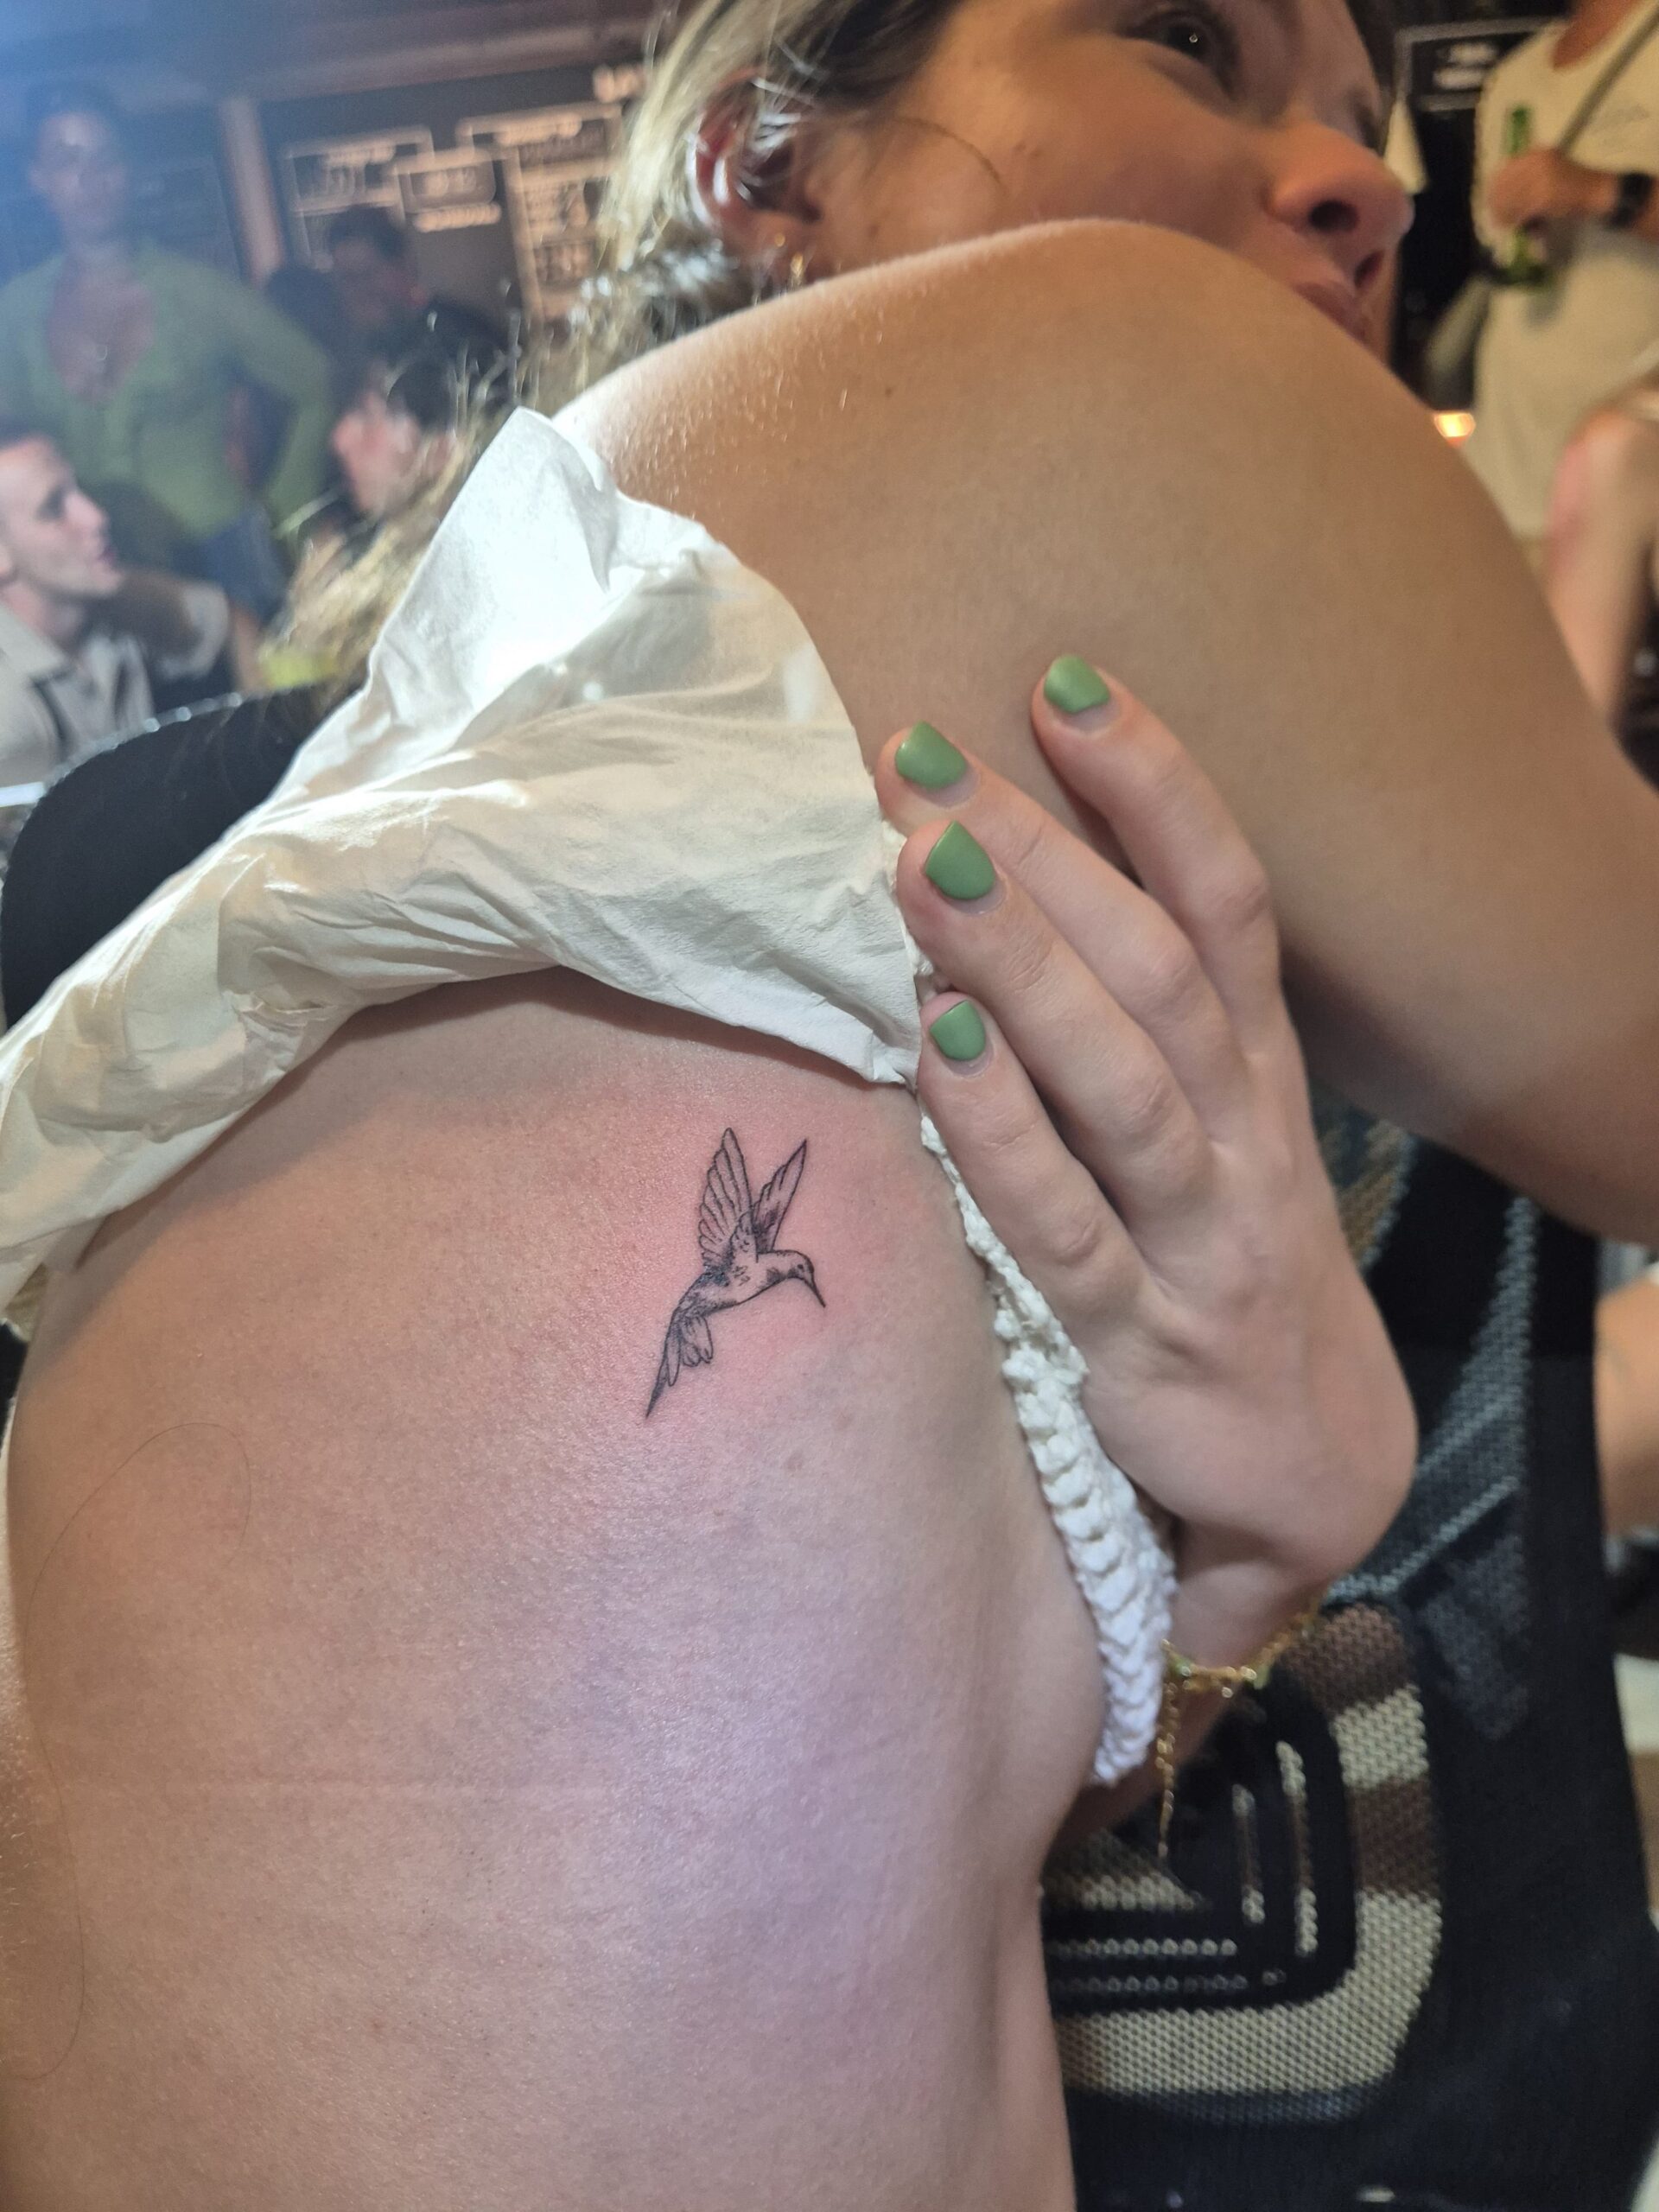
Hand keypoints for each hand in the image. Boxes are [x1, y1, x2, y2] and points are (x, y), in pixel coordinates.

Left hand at [875, 663, 1415, 1664]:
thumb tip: (1020, 878)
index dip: (1155, 787)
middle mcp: (1241, 1136)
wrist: (1320, 1473)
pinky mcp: (1139, 1338)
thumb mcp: (1220, 1132)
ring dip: (1020, 963)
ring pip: (1121, 1075)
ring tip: (917, 864)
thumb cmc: (1234, 1267)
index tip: (1060, 681)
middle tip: (917, 752)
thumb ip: (1144, 1023)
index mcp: (1259, 1075)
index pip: (1226, 902)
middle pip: (1154, 964)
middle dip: (1039, 847)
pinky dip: (1000, 1131)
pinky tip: (930, 1047)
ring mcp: (1198, 1237)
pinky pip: (1063, 1224)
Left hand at [1487, 149, 1615, 230]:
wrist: (1598, 190)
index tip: (1491, 202)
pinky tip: (1516, 225)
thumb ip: (1526, 179)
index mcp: (1536, 153)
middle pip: (1504, 185)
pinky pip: (1523, 210)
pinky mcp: (1545, 194)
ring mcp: (1541, 176)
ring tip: (1504, 224)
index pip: (1504, 170)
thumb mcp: (1548, 172)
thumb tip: (1499, 196)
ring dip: (1505, 214)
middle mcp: (1537, 160)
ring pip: (1511, 199)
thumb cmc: (1572, 186)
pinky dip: (1517, 219)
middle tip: (1496, 218)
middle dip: (1497, 204)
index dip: (1494, 189)